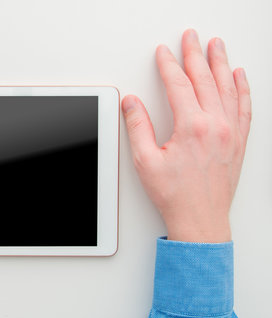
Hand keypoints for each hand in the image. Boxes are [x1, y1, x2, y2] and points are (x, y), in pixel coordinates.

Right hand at [122, 29, 250, 242]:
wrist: (200, 219)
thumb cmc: (176, 195)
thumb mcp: (146, 161)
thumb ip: (138, 127)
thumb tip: (131, 103)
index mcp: (192, 127)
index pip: (178, 85)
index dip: (168, 65)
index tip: (163, 53)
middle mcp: (216, 125)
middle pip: (205, 79)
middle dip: (195, 54)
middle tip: (190, 37)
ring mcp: (231, 132)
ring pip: (228, 87)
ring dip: (221, 63)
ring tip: (216, 45)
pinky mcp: (239, 141)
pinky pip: (245, 106)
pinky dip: (243, 87)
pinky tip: (240, 76)